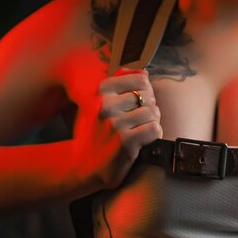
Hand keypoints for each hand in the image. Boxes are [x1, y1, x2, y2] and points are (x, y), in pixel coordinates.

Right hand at [71, 68, 161, 188]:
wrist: (83, 165)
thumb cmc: (95, 132)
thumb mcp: (98, 104)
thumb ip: (119, 85)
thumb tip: (144, 71)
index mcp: (100, 92)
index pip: (141, 79)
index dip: (146, 91)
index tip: (138, 103)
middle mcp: (106, 106)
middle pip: (149, 96)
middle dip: (149, 108)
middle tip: (139, 121)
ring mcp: (115, 125)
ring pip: (153, 112)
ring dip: (152, 122)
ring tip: (141, 130)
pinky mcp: (125, 143)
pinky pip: (155, 129)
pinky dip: (154, 135)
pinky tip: (144, 140)